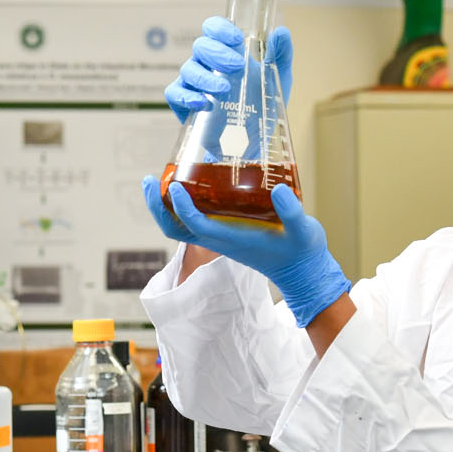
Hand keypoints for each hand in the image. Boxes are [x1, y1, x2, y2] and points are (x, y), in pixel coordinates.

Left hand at [140, 179, 349, 327]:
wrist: (302, 272)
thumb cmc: (301, 251)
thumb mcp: (303, 230)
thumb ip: (293, 213)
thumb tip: (280, 190)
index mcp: (231, 239)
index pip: (195, 224)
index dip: (182, 206)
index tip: (175, 185)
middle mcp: (219, 239)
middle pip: (174, 227)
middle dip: (157, 206)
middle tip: (149, 179)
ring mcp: (219, 237)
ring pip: (179, 225)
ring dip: (163, 206)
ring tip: (157, 180)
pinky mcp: (224, 232)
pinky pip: (192, 220)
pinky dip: (180, 206)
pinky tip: (186, 184)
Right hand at [164, 16, 294, 122]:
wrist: (253, 142)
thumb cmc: (262, 105)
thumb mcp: (278, 79)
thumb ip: (281, 54)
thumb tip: (280, 32)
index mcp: (226, 51)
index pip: (214, 28)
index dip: (220, 28)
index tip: (237, 39)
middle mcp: (207, 64)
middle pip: (200, 45)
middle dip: (217, 53)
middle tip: (238, 66)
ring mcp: (193, 84)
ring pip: (188, 69)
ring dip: (205, 77)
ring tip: (224, 89)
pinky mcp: (184, 105)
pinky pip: (175, 93)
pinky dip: (186, 96)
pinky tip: (203, 104)